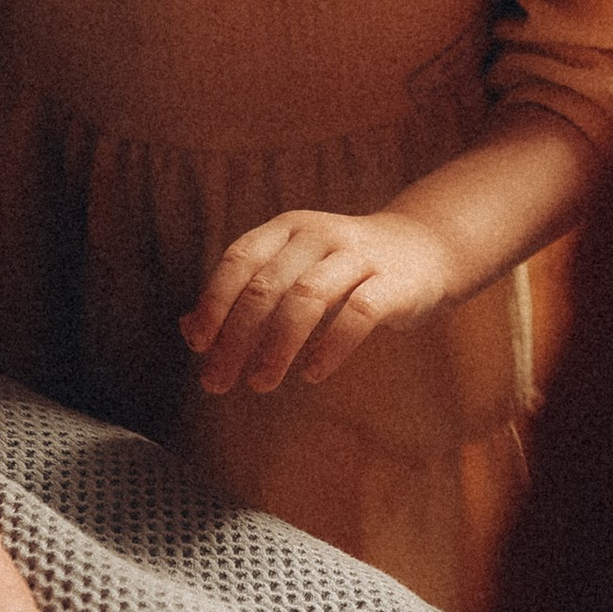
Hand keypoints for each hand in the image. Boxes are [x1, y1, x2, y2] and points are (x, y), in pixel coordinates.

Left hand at [181, 208, 453, 395]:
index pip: (239, 259)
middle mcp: (319, 234)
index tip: (199, 345)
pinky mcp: (393, 282)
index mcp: (287, 228)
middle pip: (266, 285)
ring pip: (307, 297)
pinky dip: (331, 346)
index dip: (214, 301)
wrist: (424, 249)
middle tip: (218, 382)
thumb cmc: (342, 269)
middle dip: (237, 337)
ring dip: (277, 345)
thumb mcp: (292, 270)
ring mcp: (358, 256)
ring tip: (261, 383)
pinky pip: (358, 313)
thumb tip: (188, 331)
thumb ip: (244, 296)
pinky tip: (313, 374)